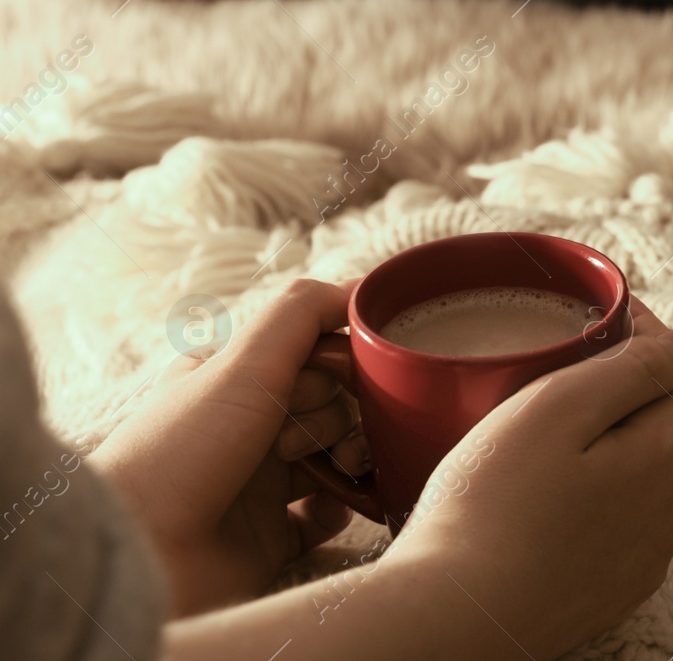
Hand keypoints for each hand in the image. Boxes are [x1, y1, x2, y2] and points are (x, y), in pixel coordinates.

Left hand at [92, 279, 366, 615]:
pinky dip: (344, 503)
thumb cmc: (180, 452)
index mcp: (232, 380)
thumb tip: (361, 285)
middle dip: (340, 413)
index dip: (338, 362)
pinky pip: (330, 510)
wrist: (140, 557)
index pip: (312, 353)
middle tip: (306, 437)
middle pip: (332, 402)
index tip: (346, 375)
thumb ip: (302, 313)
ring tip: (342, 467)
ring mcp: (260, 484)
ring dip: (352, 454)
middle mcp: (246, 427)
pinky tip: (337, 500)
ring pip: (336, 452)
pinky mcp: (272, 536)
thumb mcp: (242, 363)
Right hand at [381, 298, 672, 658]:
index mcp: (670, 455)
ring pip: (637, 473)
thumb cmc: (494, 505)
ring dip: (607, 442)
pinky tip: (547, 490)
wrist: (453, 618)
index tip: (594, 316)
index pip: (672, 371)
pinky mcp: (612, 590)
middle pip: (657, 422)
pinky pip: (615, 521)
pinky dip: (592, 493)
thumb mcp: (559, 408)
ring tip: (548, 424)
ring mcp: (645, 557)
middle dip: (622, 388)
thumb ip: (632, 367)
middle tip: (562, 362)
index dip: (638, 336)